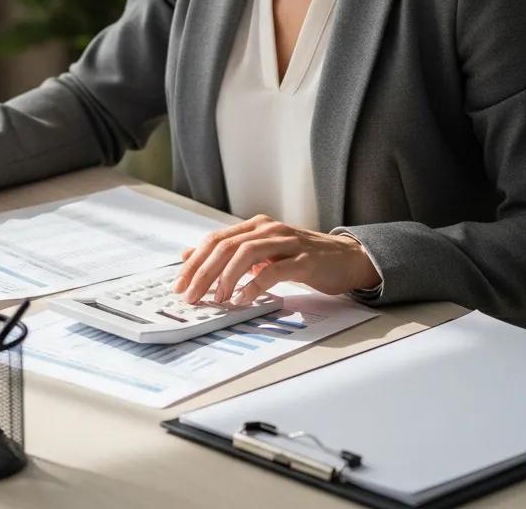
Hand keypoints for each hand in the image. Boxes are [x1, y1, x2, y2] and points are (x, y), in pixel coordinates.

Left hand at [173, 214, 381, 303]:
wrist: (347, 258)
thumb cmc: (301, 258)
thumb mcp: (261, 253)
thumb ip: (229, 253)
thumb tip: (189, 256)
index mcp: (254, 226)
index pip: (215, 240)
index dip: (194, 261)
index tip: (179, 283)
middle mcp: (267, 229)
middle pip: (225, 246)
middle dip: (203, 272)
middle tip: (191, 295)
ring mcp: (286, 242)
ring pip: (245, 253)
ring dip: (226, 278)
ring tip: (216, 298)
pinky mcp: (304, 260)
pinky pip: (273, 271)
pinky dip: (254, 286)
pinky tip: (243, 299)